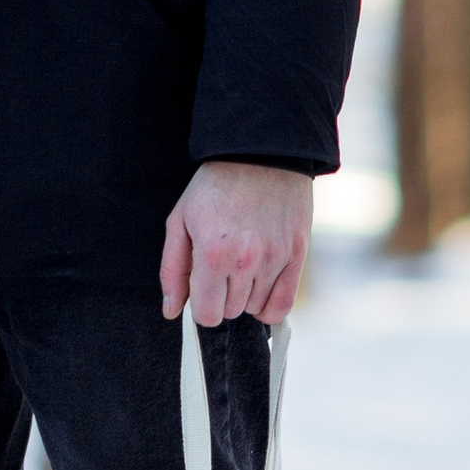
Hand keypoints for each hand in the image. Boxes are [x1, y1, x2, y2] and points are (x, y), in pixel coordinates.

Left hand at [160, 162, 314, 327]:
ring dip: (246, 295)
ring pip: (256, 308)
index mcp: (211, 254)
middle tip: (222, 267)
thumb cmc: (214, 187)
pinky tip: (261, 288)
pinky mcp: (298, 254)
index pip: (207, 315)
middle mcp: (245, 262)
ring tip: (242, 264)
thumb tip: (171, 312)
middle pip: (231, 312)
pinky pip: (284, 305)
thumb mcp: (180, 221)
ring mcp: (275, 259)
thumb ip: (173, 271)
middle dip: (223, 297)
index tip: (203, 288)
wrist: (261, 153)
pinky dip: (270, 306)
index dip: (202, 305)